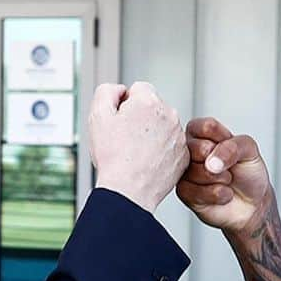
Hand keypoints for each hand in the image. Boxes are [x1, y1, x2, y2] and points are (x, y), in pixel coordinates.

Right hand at [89, 82, 188, 212]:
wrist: (128, 191)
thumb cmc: (112, 157)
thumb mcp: (97, 116)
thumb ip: (107, 91)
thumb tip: (121, 90)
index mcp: (149, 102)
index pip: (138, 89)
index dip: (125, 105)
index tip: (120, 123)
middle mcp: (169, 115)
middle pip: (152, 107)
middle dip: (140, 118)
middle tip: (126, 139)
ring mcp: (179, 136)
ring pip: (163, 126)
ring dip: (151, 134)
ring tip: (136, 152)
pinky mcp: (183, 156)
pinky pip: (170, 146)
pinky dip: (160, 151)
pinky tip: (147, 162)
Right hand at [176, 118, 272, 234]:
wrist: (252, 203)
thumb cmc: (248, 173)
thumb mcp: (249, 150)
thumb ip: (233, 147)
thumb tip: (211, 161)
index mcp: (201, 133)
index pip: (204, 127)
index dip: (222, 140)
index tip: (232, 148)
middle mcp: (189, 150)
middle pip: (197, 149)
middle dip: (220, 162)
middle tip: (228, 167)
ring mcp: (184, 171)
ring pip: (196, 172)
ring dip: (220, 179)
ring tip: (226, 180)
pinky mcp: (184, 192)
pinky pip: (195, 191)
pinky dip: (216, 194)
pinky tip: (222, 193)